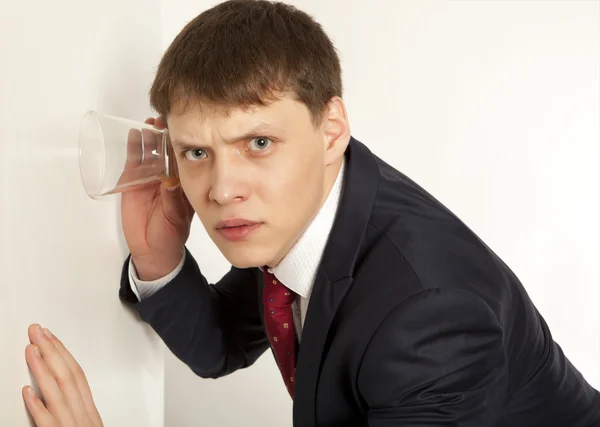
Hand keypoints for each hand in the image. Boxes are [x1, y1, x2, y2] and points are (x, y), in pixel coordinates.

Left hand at [22, 324, 102, 426]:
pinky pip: (46, 420)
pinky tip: (26, 391)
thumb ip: (80, 410)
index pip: (76, 374)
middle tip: (37, 332)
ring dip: (42, 369)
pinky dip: (37, 405)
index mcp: (89, 412)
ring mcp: (69, 426)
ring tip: (30, 350)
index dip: (63, 353)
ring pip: (57, 393)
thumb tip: (68, 392)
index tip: (50, 337)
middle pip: (67, 377)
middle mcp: (81, 416)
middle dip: (51, 351)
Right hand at [121, 116, 194, 280]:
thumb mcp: (175, 217)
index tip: (184, 128)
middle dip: (165, 133)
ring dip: (150, 136)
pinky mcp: (133, 181)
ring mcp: (150, 177)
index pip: (183, 158)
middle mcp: (167, 176)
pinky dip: (133, 146)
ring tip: (149, 121)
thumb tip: (169, 182)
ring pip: (150, 151)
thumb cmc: (170, 235)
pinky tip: (134, 133)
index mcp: (183, 182)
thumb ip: (172, 200)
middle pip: (166, 149)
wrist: (152, 249)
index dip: (182, 143)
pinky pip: (133, 160)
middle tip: (164, 118)